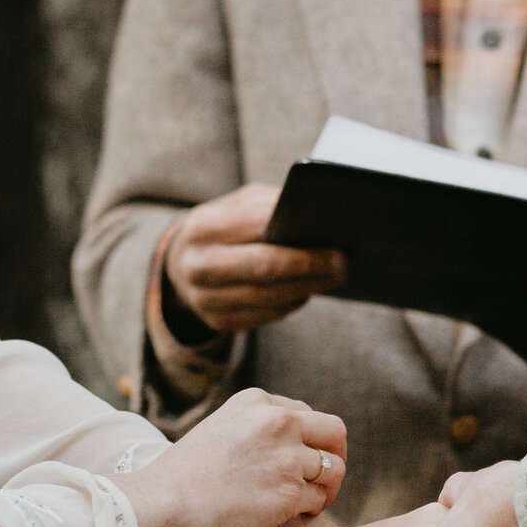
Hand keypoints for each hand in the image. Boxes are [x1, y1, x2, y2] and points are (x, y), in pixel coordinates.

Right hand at [121, 389, 345, 526]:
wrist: (164, 504)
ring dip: (327, 487)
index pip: (306, 414)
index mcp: (258, 402)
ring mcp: (286, 457)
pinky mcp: (289, 492)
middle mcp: (277, 422)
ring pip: (334, 468)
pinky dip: (314, 509)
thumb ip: (253, 429)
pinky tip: (296, 516)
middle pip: (335, 432)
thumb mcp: (219, 429)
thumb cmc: (183, 476)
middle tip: (323, 478)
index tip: (300, 459)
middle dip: (335, 455)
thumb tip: (280, 443)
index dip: (309, 439)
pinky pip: (320, 499)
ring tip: (311, 501)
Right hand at [166, 184, 347, 333]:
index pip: (261, 230)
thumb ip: (272, 206)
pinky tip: (307, 290)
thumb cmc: (224, 226)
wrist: (181, 263)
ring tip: (335, 277)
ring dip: (308, 288)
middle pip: (266, 269)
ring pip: (270, 298)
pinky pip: (266, 315)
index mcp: (204, 227)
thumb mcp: (240, 205)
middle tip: (345, 265)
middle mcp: (198, 265)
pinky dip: (292, 302)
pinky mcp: (218, 321)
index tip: (339, 242)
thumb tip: (319, 217)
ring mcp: (205, 299)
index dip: (301, 237)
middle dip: (311, 267)